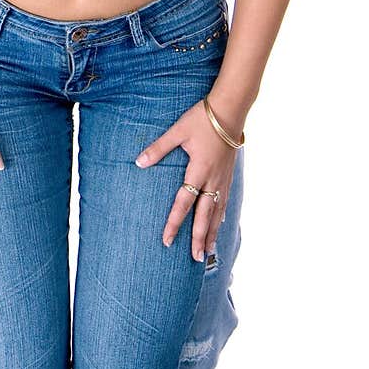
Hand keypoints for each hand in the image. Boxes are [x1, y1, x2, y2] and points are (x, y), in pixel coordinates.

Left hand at [135, 100, 238, 260]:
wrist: (230, 110)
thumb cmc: (202, 119)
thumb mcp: (177, 131)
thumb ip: (159, 148)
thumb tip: (138, 162)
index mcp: (198, 170)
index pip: (184, 203)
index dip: (174, 223)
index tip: (167, 240)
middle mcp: (213, 179)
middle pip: (205, 215)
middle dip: (198, 238)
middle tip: (195, 258)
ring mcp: (223, 178)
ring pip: (217, 212)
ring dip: (211, 232)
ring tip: (207, 251)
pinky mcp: (229, 174)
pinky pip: (225, 202)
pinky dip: (221, 217)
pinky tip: (219, 226)